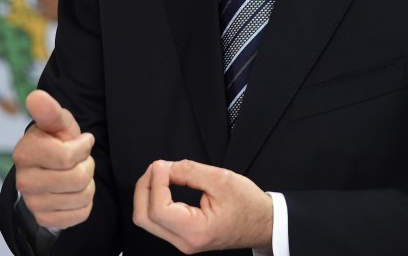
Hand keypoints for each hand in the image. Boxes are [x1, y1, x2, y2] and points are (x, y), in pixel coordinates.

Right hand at [13, 90, 95, 228]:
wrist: (47, 169)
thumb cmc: (55, 141)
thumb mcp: (57, 123)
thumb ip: (50, 111)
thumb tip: (36, 96)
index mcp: (25, 154)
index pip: (67, 157)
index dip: (83, 147)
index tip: (82, 141)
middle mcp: (24, 182)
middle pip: (77, 179)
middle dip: (87, 165)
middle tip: (79, 160)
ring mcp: (33, 204)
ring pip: (82, 197)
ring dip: (88, 183)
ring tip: (76, 173)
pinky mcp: (45, 220)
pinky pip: (81, 214)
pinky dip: (85, 202)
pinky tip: (74, 191)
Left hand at [132, 159, 272, 252]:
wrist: (263, 223)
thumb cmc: (248, 204)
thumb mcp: (221, 179)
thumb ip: (189, 171)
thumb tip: (164, 168)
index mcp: (196, 231)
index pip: (158, 209)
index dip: (155, 183)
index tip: (162, 165)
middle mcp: (185, 242)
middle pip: (144, 217)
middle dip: (144, 187)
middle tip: (157, 167)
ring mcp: (182, 242)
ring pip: (146, 220)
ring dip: (147, 193)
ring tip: (160, 173)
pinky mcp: (182, 236)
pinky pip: (157, 220)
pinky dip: (154, 200)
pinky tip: (163, 185)